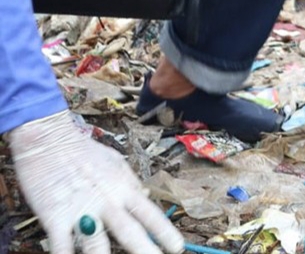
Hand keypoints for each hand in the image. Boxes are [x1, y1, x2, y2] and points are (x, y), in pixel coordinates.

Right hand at [6, 111, 184, 253]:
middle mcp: (106, 201)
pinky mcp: (54, 215)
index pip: (149, 213)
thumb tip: (145, 195)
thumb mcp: (115, 162)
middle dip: (144, 250)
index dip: (164, 231)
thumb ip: (130, 182)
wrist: (49, 140)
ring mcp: (81, 209)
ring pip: (96, 243)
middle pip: (129, 231)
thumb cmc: (83, 150)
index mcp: (123, 188)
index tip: (177, 246)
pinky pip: (61, 244)